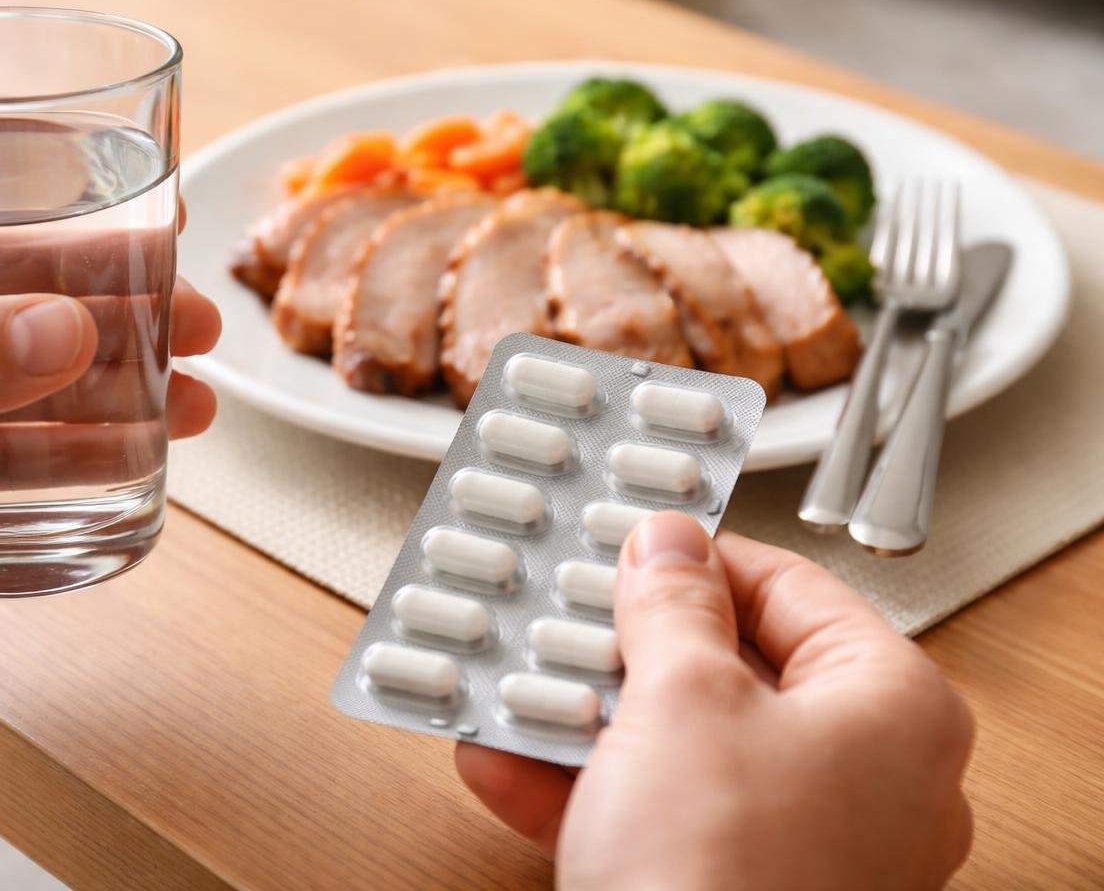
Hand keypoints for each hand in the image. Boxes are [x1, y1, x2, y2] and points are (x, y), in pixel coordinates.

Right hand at [457, 514, 973, 889]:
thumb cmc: (729, 884)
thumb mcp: (682, 699)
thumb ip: (672, 606)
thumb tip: (670, 549)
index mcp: (893, 710)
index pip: (791, 588)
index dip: (697, 557)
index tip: (627, 542)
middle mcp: (865, 779)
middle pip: (728, 670)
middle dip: (622, 645)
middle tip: (562, 610)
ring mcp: (802, 845)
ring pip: (680, 748)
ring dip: (583, 716)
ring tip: (513, 680)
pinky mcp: (735, 889)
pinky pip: (656, 816)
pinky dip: (583, 787)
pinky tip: (504, 758)